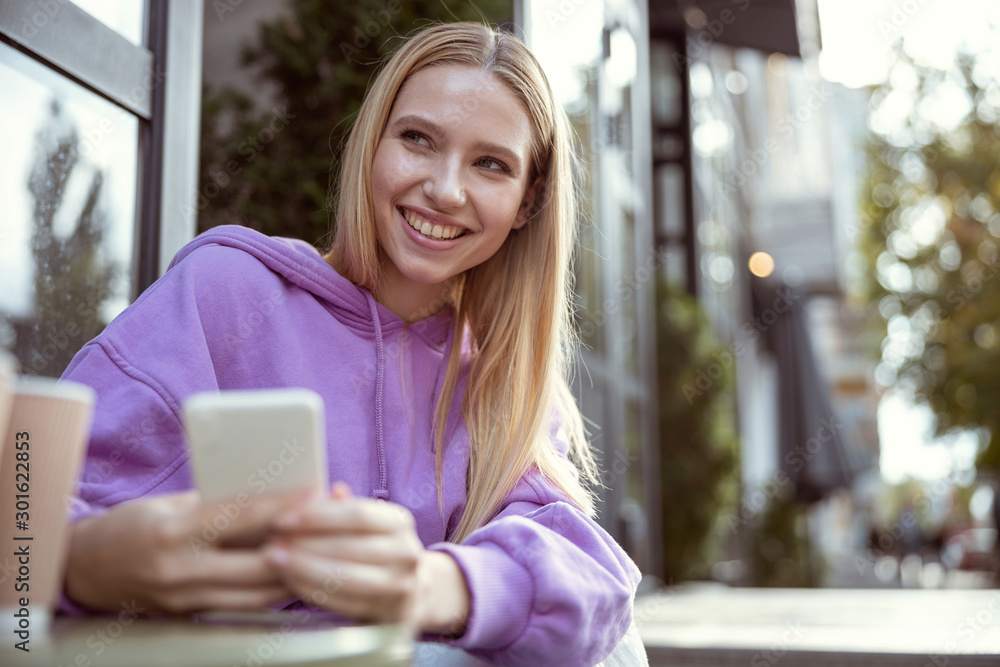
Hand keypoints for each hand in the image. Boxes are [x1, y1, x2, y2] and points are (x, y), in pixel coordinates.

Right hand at [65, 488, 317, 613]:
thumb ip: (217, 506)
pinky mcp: (189, 616)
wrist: (84, 568)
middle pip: (257, 564)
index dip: (282, 506)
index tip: (316, 494)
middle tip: (333, 530)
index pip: (240, 517)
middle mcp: (180, 570)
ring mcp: (185, 599)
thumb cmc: (130, 526)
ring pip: (257, 593)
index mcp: (174, 532)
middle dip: (300, 547)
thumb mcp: (171, 505)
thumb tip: (271, 497)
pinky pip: (243, 606)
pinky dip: (272, 592)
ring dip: (294, 574)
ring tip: (324, 554)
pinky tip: (295, 577)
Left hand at [266, 483, 469, 634]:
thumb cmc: (378, 549)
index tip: (283, 518)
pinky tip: (290, 582)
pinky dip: (312, 591)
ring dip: (303, 569)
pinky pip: (342, 603)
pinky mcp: (387, 614)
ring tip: (275, 560)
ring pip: (344, 578)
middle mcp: (406, 553)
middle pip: (348, 547)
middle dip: (304, 545)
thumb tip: (328, 489)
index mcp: (399, 522)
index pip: (358, 515)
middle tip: (271, 542)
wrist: (413, 592)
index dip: (318, 517)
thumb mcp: (369, 523)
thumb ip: (345, 508)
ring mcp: (400, 586)